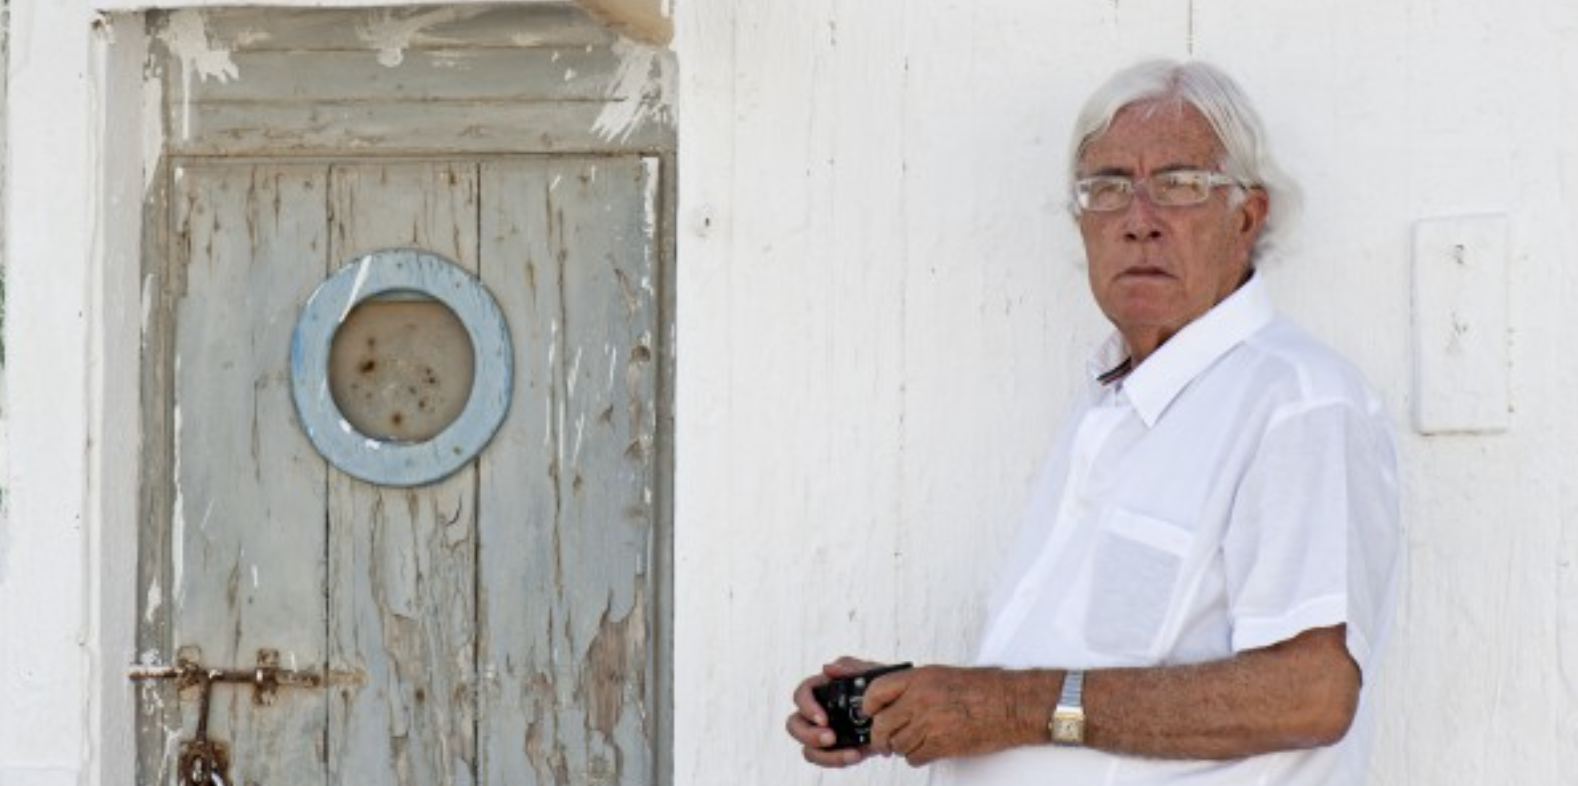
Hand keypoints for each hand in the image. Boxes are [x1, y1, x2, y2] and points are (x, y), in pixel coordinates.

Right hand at [785, 656, 882, 767]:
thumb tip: (827, 669)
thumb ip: (850, 667)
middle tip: (830, 738)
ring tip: (849, 753)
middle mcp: (817, 712)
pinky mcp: (836, 750)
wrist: (901, 709)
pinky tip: (857, 754)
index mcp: (821, 690)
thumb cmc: (881, 686)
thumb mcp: (870, 673)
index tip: (824, 719)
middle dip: (808, 734)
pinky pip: (827, 759)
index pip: (801, 695)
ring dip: (823, 754)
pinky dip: (838, 760)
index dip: (807, 707)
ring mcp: (824, 733)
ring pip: (808, 748)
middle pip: (795, 725)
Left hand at [862, 666, 1043, 766]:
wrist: (1011, 705)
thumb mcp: (942, 675)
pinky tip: (924, 751)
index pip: (876, 690)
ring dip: (900, 748)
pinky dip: (916, 758)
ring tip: (910, 744)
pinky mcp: (940, 745)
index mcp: (919, 679)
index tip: (869, 712)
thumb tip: (894, 698)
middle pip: (882, 724)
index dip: (868, 705)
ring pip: (897, 744)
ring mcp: (929, 724)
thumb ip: (915, 686)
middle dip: (880, 736)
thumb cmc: (984, 688)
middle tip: (883, 740)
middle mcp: (920, 700)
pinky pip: (914, 757)